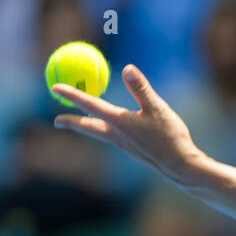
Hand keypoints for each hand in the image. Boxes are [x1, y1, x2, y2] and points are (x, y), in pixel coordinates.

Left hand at [53, 64, 206, 186]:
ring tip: (79, 123)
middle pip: (88, 127)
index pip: (90, 105)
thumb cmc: (171, 138)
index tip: (54, 88)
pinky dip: (105, 130)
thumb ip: (141, 88)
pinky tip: (114, 129)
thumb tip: (127, 68)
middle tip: (56, 121)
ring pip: (100, 133)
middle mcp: (117, 135)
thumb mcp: (158, 108)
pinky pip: (113, 138)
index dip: (71, 95)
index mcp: (119, 122)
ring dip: (87, 127)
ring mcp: (125, 146)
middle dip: (71, 123)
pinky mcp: (134, 152)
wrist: (181, 167)